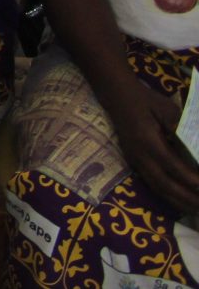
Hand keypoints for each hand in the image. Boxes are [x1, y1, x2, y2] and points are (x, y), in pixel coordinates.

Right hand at [108, 83, 198, 213]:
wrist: (118, 97)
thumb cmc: (146, 101)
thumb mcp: (167, 109)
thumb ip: (181, 130)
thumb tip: (195, 151)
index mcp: (147, 141)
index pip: (172, 166)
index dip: (191, 180)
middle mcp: (140, 156)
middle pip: (164, 185)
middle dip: (187, 198)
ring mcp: (135, 161)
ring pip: (157, 189)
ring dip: (178, 202)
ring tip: (197, 211)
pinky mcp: (135, 163)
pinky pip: (152, 185)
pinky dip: (169, 197)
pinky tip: (181, 203)